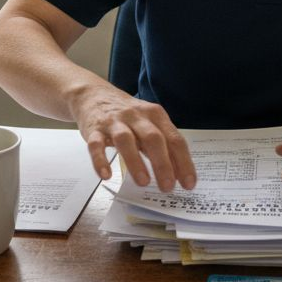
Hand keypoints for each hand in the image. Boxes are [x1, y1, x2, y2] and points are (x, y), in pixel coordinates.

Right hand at [71, 84, 195, 191]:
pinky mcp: (94, 130)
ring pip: (126, 140)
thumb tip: (178, 174)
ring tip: (143, 182)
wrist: (92, 94)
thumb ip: (163, 146)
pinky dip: (100, 160)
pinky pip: (96, 145)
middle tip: (167, 187)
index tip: (188, 184)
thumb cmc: (126, 115)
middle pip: (153, 138)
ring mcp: (114, 122)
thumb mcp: (149, 124)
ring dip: (135, 162)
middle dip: (162, 164)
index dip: (184, 162)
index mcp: (155, 115)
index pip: (175, 139)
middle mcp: (136, 116)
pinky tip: (106, 175)